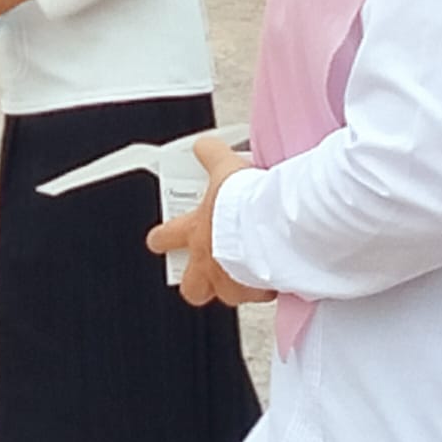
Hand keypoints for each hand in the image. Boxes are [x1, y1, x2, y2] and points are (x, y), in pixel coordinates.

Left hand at [147, 137, 276, 307]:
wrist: (278, 222)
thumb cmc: (248, 201)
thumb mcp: (224, 167)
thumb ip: (212, 155)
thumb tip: (203, 145)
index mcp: (196, 233)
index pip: (164, 238)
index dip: (161, 239)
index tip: (161, 239)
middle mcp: (210, 264)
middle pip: (190, 288)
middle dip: (195, 283)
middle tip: (206, 271)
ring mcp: (235, 283)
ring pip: (228, 297)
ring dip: (238, 287)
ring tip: (253, 273)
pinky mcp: (262, 292)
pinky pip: (264, 296)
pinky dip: (270, 288)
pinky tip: (280, 276)